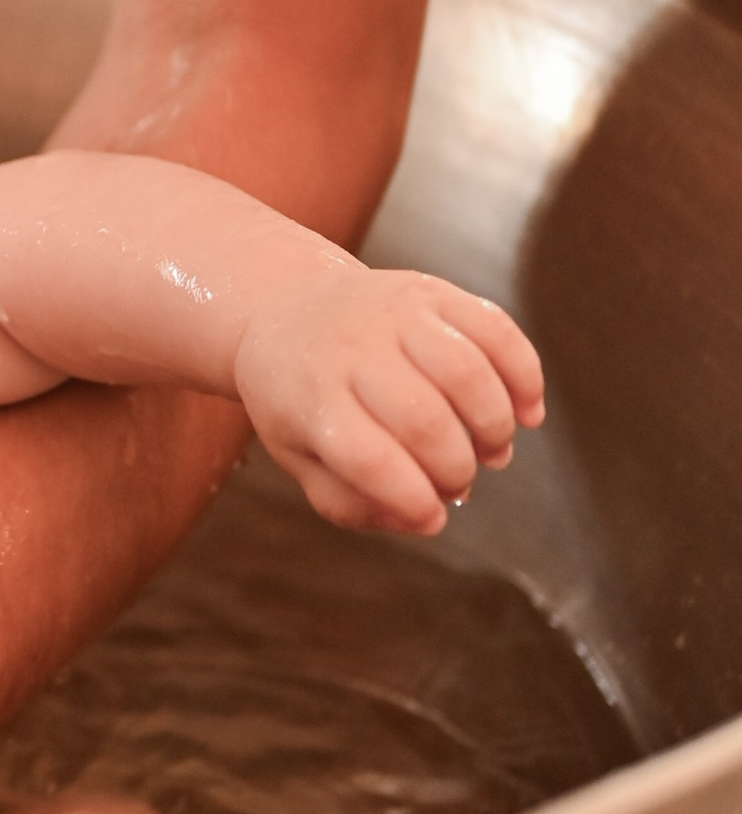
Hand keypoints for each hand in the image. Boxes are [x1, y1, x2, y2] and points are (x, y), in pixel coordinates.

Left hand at [232, 269, 543, 532]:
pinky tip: (527, 414)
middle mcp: (352, 349)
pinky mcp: (432, 292)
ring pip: (467, 372)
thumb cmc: (298, 397)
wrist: (286, 306)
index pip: (369, 458)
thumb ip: (350, 501)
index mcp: (311, 396)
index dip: (412, 498)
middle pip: (425, 420)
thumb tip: (426, 521)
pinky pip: (496, 329)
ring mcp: (394, 313)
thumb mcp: (297, 454)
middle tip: (459, 485)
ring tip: (492, 453)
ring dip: (494, 427)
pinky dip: (524, 377)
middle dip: (456, 469)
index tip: (433, 518)